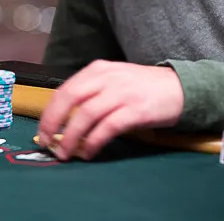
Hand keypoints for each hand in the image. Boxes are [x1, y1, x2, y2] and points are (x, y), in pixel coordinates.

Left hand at [36, 61, 183, 160]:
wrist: (181, 88)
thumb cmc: (144, 88)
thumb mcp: (114, 80)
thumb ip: (92, 93)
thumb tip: (64, 119)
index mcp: (99, 70)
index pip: (65, 89)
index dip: (49, 111)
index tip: (42, 130)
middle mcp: (107, 78)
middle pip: (71, 98)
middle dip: (54, 122)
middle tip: (47, 142)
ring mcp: (122, 92)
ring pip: (86, 114)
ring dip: (71, 136)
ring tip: (65, 152)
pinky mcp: (136, 110)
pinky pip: (108, 127)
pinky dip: (94, 141)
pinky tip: (88, 152)